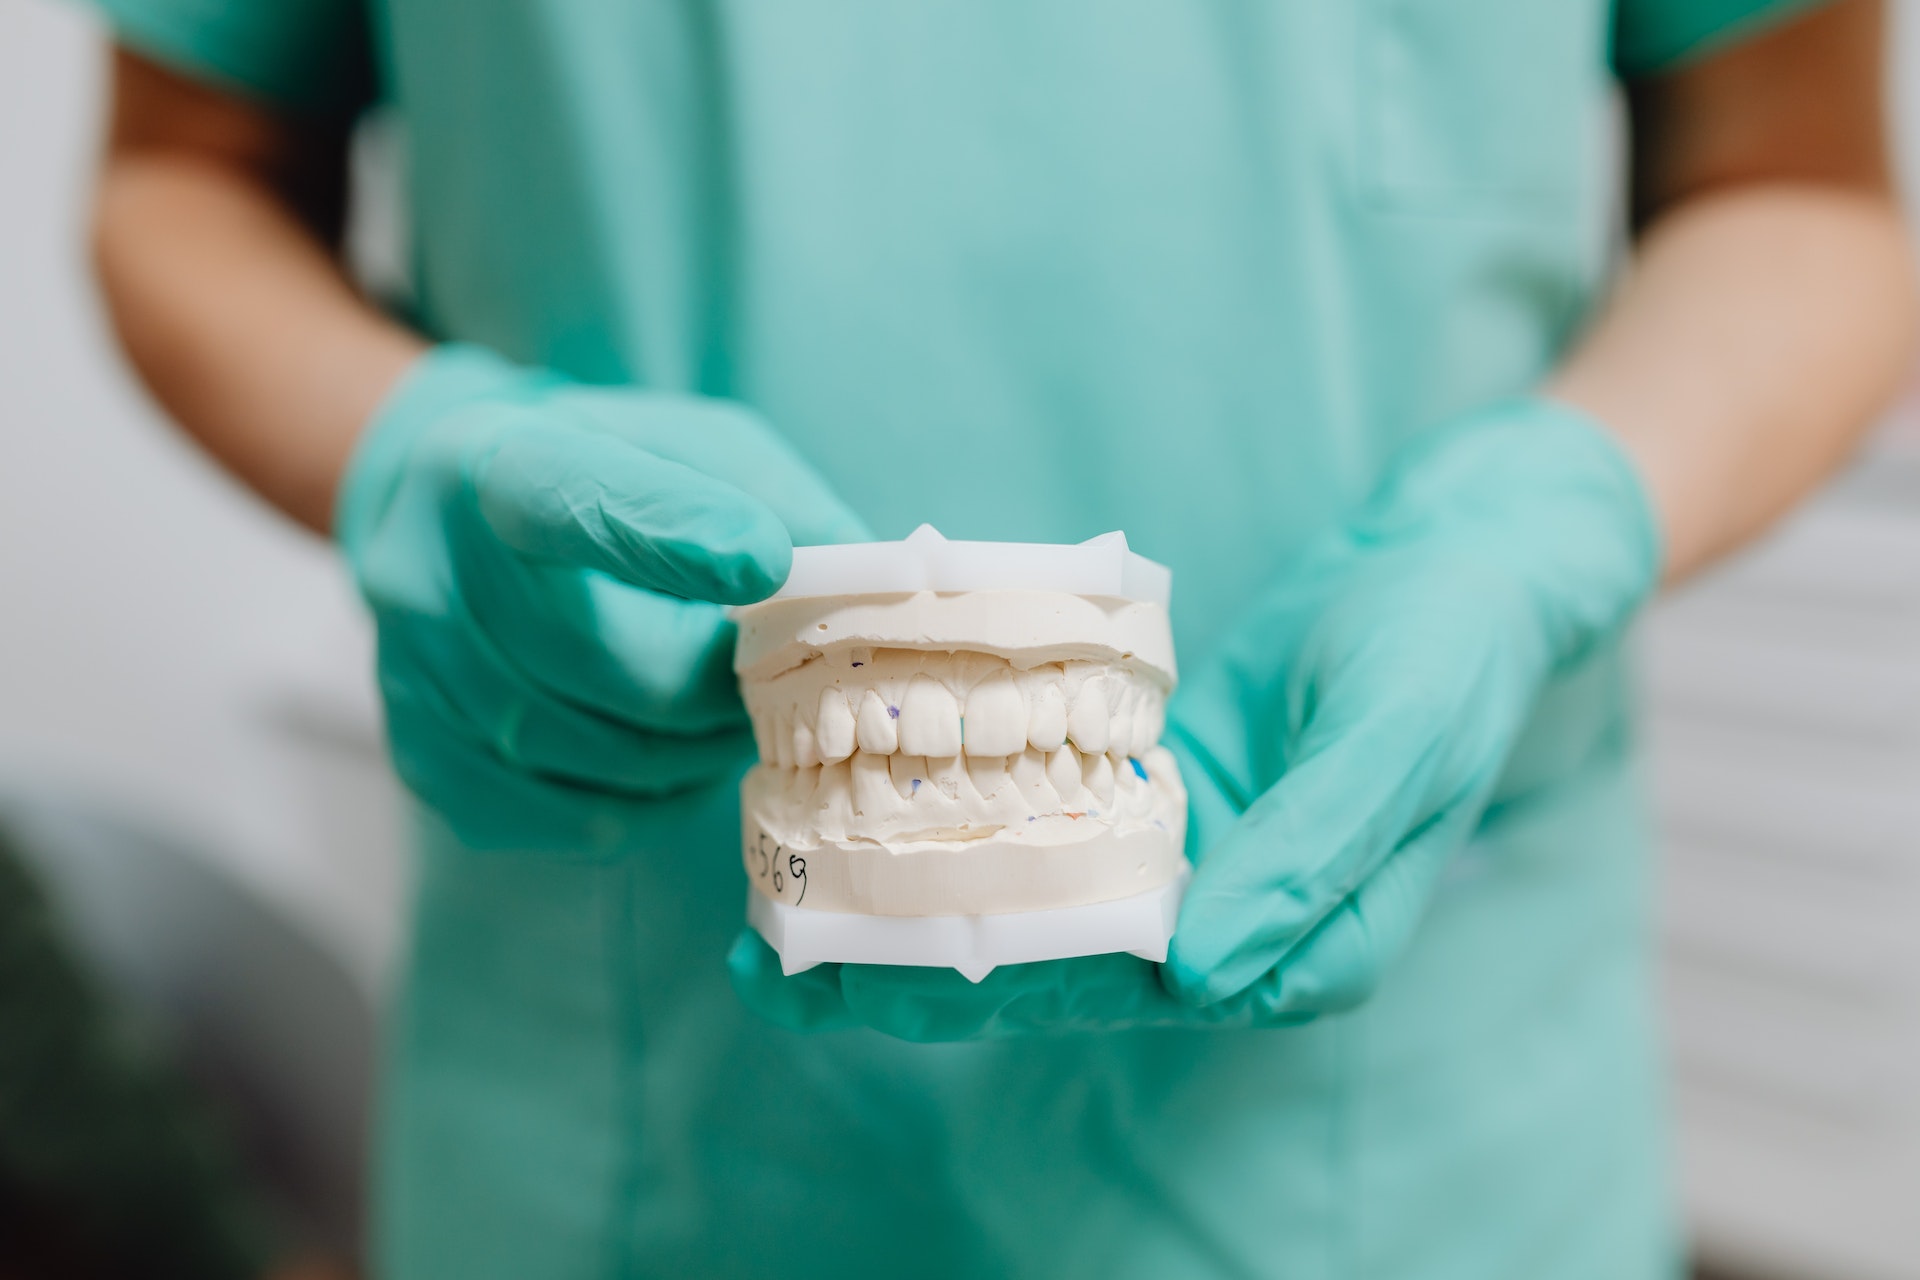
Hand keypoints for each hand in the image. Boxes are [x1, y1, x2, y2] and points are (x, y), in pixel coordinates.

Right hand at [339, 346, 868, 849]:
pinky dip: (646, 803)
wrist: (445, 502)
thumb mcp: (693, 442)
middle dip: (717, 688)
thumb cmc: (605, 466)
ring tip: (723, 713)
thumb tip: (875, 588)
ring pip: (598, 759)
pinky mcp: (423, 759)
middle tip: (767, 680)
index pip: (578, 505)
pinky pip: (570, 819)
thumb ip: (779, 500)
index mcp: (500, 465)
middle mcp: (429, 571)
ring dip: (693, 751)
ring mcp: (412, 677)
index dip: (671, 538)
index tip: (761, 560)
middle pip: (610, 670)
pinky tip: (665, 755)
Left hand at [729, 400, 1659, 1038]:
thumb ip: (1309, 857)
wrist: (1462, 555)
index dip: (1001, 999)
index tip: (874, 984)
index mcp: (1303, 942)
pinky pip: (1041, 814)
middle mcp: (1233, 919)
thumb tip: (1202, 976)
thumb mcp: (1397, 740)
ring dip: (911, 912)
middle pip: (1055, 968)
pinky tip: (859, 809)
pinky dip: (958, 819)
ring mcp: (1185, 854)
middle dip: (911, 978)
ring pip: (1030, 901)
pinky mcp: (1153, 787)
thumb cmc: (1451, 649)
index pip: (1135, 997)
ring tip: (772, 911)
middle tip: (764, 972)